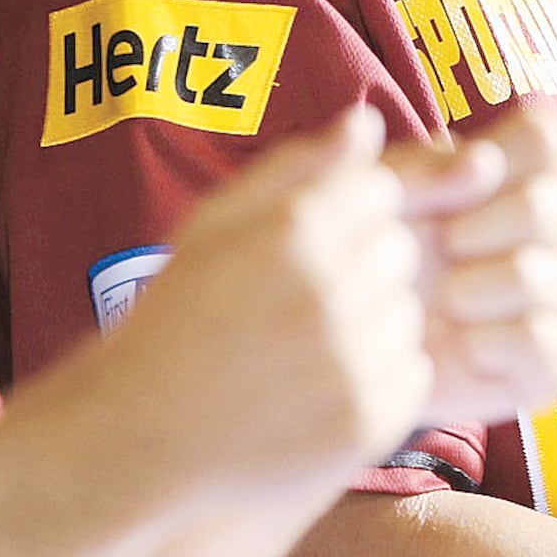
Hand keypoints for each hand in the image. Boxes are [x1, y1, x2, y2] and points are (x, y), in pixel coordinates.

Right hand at [100, 107, 432, 491]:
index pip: (381, 189)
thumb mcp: (215, 222)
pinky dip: (380, 378)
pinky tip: (321, 384)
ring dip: (374, 323)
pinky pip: (413, 374)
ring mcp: (351, 361)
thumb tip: (367, 121)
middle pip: (401, 249)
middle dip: (364, 265)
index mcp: (292, 231)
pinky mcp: (367, 421)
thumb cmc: (178, 317)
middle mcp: (328, 292)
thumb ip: (296, 166)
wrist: (144, 435)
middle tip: (302, 299)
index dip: (348, 213)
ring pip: (409, 313)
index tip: (304, 246)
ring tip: (306, 346)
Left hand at [387, 105, 556, 424]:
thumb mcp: (381, 195)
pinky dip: (482, 343)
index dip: (479, 165)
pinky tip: (465, 343)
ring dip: (465, 291)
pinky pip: (537, 338)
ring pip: (532, 273)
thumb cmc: (382, 248)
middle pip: (541, 205)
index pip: (544, 136)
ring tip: (448, 301)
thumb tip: (481, 163)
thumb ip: (418, 165)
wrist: (371, 342)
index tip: (447, 193)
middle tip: (441, 253)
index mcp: (538, 167)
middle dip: (465, 233)